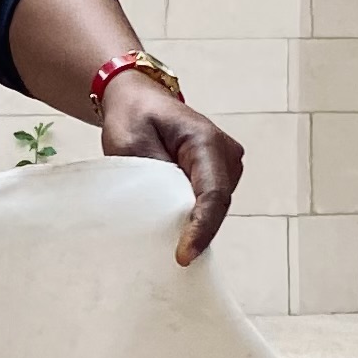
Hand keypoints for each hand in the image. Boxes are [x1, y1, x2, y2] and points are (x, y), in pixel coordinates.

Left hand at [99, 76, 243, 266]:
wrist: (139, 101)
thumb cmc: (134, 118)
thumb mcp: (131, 146)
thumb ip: (152, 178)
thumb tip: (166, 215)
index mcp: (205, 140)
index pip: (212, 193)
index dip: (201, 228)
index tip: (183, 255)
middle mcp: (225, 151)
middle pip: (217, 204)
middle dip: (197, 232)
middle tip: (170, 256)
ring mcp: (226, 163)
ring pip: (216, 207)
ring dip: (195, 224)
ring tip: (169, 238)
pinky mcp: (219, 173)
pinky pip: (209, 203)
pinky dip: (194, 216)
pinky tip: (175, 227)